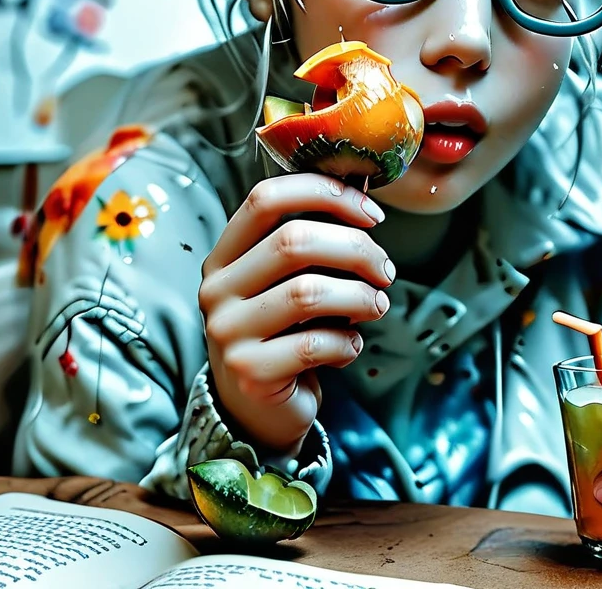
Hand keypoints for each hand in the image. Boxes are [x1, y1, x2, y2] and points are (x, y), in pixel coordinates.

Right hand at [199, 174, 393, 455]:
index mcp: (225, 254)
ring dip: (360, 296)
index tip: (370, 213)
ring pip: (309, 292)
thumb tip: (365, 203)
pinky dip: (348, 342)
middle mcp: (217, 289)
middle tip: (385, 269)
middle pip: (293, 241)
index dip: (324, 193)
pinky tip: (350, 345)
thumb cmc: (284, 331)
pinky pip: (316, 343)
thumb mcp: (286, 282)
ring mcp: (228, 332)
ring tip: (377, 305)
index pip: (265, 199)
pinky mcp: (251, 373)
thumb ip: (313, 244)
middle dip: (356, 249)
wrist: (256, 409)